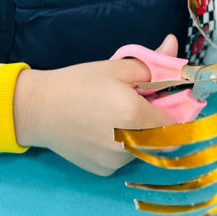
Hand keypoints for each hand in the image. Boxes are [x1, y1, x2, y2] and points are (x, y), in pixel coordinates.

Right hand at [12, 34, 178, 175]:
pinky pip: (126, 158)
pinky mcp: (104, 171)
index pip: (178, 122)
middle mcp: (129, 146)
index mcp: (135, 117)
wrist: (39, 108)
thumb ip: (153, 62)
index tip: (168, 99)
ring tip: (116, 115)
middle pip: (165, 139)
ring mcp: (116, 162)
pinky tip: (103, 130)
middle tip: (142, 104)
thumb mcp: (117, 67)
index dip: (177, 110)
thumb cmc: (78, 83)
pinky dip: (123, 145)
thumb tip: (175, 44)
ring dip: (142, 134)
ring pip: (145, 149)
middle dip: (161, 122)